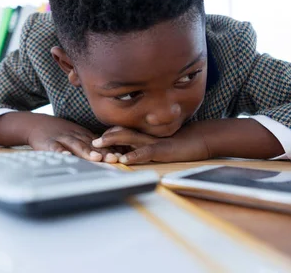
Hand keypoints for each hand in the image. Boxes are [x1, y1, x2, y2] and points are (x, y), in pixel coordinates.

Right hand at [25, 114, 118, 161]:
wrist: (36, 124)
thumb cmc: (59, 132)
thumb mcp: (76, 134)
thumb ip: (91, 143)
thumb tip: (112, 153)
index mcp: (83, 135)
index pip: (99, 143)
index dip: (110, 149)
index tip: (121, 156)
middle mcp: (75, 136)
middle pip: (91, 144)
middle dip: (103, 151)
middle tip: (114, 158)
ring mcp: (62, 138)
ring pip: (75, 145)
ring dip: (86, 151)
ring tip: (95, 158)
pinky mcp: (48, 143)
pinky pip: (55, 148)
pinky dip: (60, 152)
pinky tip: (66, 156)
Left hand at [91, 126, 209, 164]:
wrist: (202, 138)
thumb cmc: (180, 142)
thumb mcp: (158, 143)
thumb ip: (144, 144)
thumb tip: (128, 150)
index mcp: (143, 133)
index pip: (120, 131)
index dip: (106, 135)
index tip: (90, 140)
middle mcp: (145, 134)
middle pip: (119, 131)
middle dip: (103, 137)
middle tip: (88, 141)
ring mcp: (153, 140)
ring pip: (128, 138)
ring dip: (112, 142)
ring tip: (98, 145)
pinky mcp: (162, 149)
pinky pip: (145, 151)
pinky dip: (134, 156)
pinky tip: (124, 160)